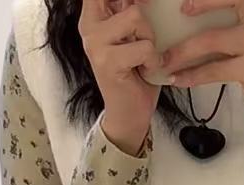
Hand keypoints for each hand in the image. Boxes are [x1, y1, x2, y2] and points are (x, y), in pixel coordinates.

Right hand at [79, 0, 166, 153]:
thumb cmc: (136, 76)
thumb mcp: (132, 37)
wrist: (129, 115)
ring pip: (136, 17)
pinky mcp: (108, 61)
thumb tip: (145, 0)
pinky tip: (146, 71)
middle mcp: (89, 26)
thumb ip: (130, 15)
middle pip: (127, 1)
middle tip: (144, 40)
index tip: (139, 5)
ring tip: (145, 58)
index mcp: (93, 16)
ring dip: (150, 39)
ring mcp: (95, 43)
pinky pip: (145, 46)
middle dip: (143, 18)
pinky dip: (154, 60)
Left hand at [164, 0, 243, 131]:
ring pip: (211, 41)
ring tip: (166, 61)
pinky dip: (193, 75)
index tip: (187, 2)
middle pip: (224, 1)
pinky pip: (214, 70)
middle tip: (174, 19)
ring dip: (183, 52)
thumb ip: (241, 18)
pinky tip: (179, 79)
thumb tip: (199, 16)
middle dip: (196, 7)